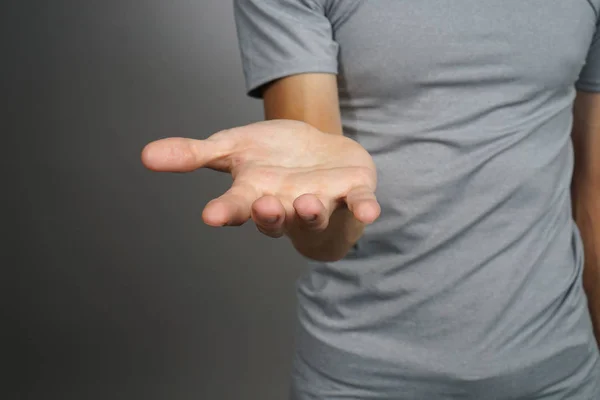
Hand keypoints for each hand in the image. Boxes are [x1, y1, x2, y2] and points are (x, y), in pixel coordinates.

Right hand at [141, 120, 379, 243]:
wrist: (315, 150)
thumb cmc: (271, 155)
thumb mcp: (231, 147)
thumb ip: (193, 154)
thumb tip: (145, 155)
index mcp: (254, 194)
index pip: (236, 207)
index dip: (225, 212)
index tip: (211, 216)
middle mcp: (286, 205)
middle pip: (275, 218)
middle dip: (270, 215)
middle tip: (263, 206)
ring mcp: (320, 202)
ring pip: (314, 215)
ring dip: (311, 212)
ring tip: (306, 202)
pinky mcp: (351, 194)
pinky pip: (359, 206)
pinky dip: (364, 210)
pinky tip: (370, 212)